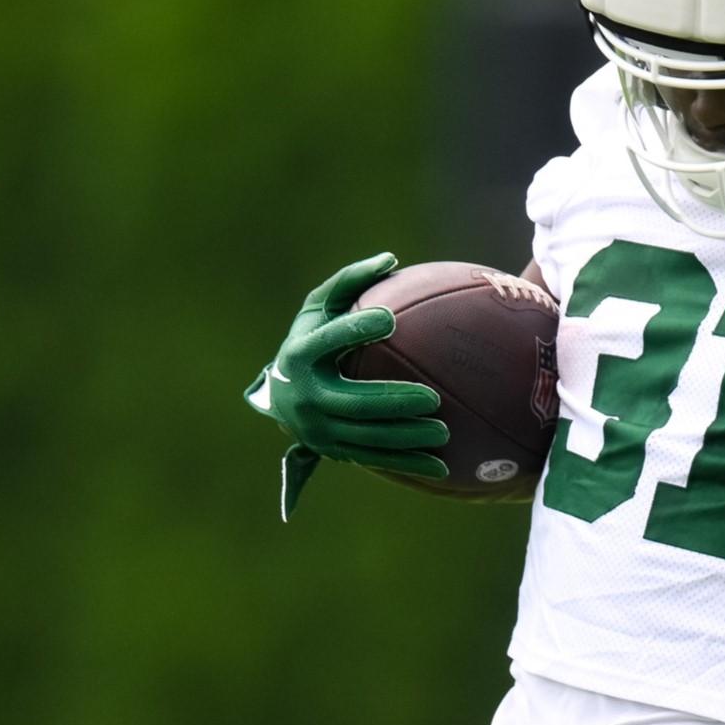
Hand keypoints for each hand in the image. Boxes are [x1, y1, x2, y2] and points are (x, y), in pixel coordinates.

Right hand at [244, 252, 447, 518]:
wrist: (280, 394)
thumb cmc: (309, 338)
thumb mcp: (319, 307)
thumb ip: (350, 281)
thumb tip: (391, 258)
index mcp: (301, 354)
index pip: (328, 341)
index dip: (355, 331)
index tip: (389, 319)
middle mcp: (307, 396)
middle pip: (354, 402)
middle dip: (394, 402)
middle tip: (433, 398)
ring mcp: (319, 429)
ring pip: (367, 437)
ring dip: (406, 438)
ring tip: (444, 431)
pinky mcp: (334, 451)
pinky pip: (375, 459)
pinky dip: (407, 463)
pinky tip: (441, 466)